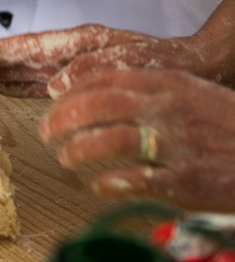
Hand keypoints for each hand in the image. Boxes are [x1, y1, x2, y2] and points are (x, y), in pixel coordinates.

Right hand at [0, 25, 205, 97]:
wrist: (189, 67)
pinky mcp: (78, 81)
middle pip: (18, 55)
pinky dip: (18, 84)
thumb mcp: (126, 61)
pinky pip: (40, 82)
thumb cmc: (160, 62)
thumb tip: (56, 84)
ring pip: (26, 68)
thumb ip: (89, 68)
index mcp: (76, 41)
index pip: (26, 45)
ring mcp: (72, 66)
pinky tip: (4, 88)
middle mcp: (68, 53)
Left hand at [39, 69, 234, 211]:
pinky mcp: (185, 179)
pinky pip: (136, 179)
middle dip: (63, 117)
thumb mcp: (187, 90)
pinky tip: (98, 184)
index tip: (51, 98)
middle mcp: (168, 109)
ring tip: (65, 157)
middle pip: (100, 106)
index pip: (106, 77)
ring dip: (79, 149)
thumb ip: (145, 87)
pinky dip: (111, 182)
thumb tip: (93, 90)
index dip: (72, 88)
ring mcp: (176, 144)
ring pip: (112, 140)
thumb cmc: (223, 122)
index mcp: (167, 83)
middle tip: (45, 130)